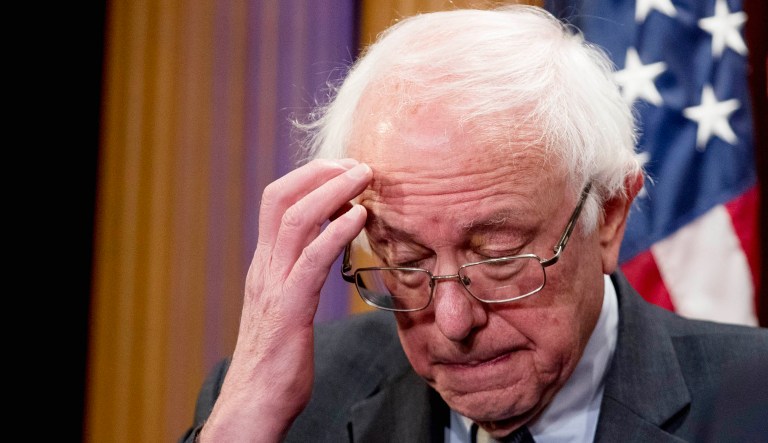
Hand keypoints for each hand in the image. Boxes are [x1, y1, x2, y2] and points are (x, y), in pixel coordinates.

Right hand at [200, 158, 371, 441]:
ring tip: (363, 179)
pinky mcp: (290, 309)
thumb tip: (324, 255)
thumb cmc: (277, 358)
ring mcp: (274, 285)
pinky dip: (336, 232)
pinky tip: (359, 219)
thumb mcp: (286, 306)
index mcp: (265, 264)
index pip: (277, 201)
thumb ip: (298, 276)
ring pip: (295, 220)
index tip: (343, 169)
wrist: (254, 402)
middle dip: (320, 172)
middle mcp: (265, 266)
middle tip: (356, 165)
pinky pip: (312, 259)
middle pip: (281, 197)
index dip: (309, 176)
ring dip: (332, 191)